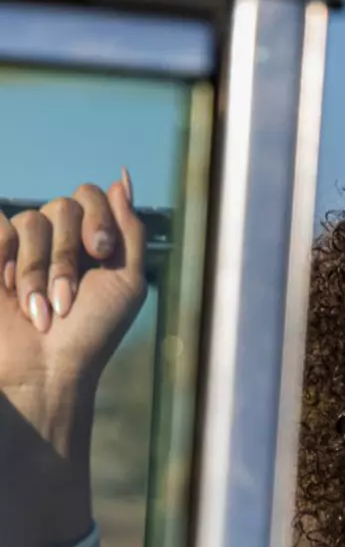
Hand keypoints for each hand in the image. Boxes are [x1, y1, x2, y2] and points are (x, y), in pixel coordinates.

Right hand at [0, 171, 148, 421]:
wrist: (45, 369)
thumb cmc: (91, 333)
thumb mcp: (127, 282)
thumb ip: (130, 230)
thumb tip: (122, 177)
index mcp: (91, 240)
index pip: (91, 195)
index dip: (97, 218)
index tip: (101, 253)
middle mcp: (56, 238)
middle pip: (63, 206)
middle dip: (69, 256)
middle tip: (68, 298)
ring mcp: (20, 246)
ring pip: (31, 221)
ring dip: (40, 270)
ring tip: (42, 308)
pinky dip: (6, 256)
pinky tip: (10, 289)